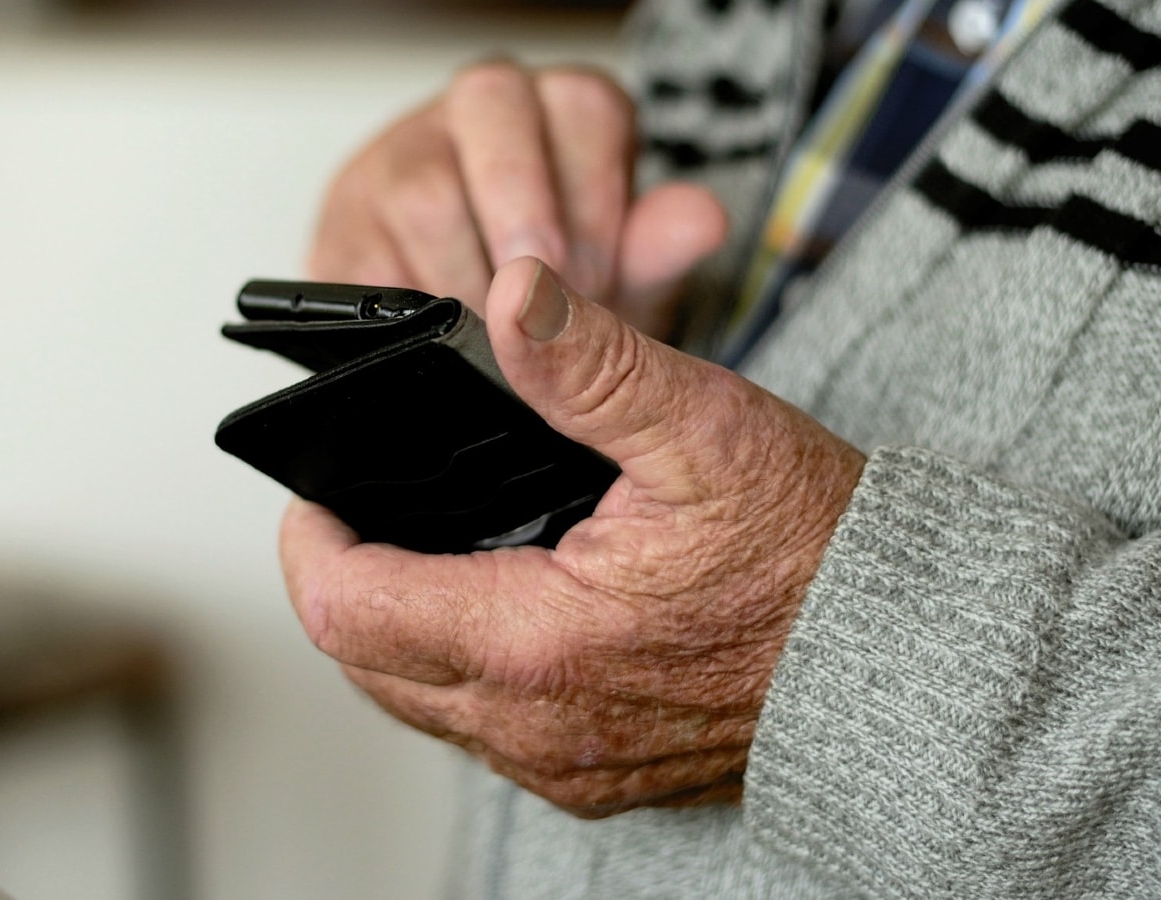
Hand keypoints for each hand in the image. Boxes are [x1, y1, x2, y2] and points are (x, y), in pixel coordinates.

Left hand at [280, 258, 865, 815]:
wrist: (908, 663)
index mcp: (536, 644)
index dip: (310, 543)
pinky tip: (496, 609)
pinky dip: (461, 672)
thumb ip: (594, 367)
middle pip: (366, 665)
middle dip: (346, 584)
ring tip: (421, 550)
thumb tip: (513, 296)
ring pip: (419, 705)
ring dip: (398, 632)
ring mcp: (564, 764)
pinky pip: (483, 732)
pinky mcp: (594, 777)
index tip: (319, 494)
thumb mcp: (707, 432)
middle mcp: (535, 727)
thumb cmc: (819, 555)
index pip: (345, 609)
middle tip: (363, 513)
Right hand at [307, 60, 727, 338]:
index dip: (596, 192)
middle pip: (490, 107)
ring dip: (465, 275)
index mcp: (556, 111)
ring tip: (497, 344)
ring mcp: (394, 164)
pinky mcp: (338, 234)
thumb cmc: (557, 307)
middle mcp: (471, 117)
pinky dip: (405, 316)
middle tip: (543, 305)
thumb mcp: (621, 285)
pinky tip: (438, 350)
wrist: (473, 361)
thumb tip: (699, 221)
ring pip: (419, 186)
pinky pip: (359, 262)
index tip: (598, 276)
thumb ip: (657, 254)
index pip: (583, 104)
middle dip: (524, 214)